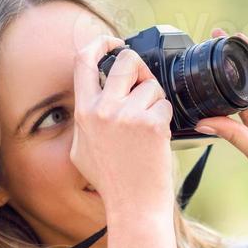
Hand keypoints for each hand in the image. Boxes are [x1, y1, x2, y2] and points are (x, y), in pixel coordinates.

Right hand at [69, 36, 175, 221]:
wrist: (134, 205)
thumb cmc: (112, 182)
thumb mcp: (82, 150)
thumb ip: (86, 120)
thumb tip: (93, 96)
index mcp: (84, 114)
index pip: (83, 62)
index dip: (98, 43)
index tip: (111, 41)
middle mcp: (103, 111)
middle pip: (126, 61)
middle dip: (140, 67)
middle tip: (144, 83)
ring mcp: (128, 116)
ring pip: (151, 85)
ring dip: (155, 100)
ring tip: (148, 128)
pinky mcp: (151, 124)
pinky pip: (164, 104)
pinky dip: (165, 118)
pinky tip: (157, 138)